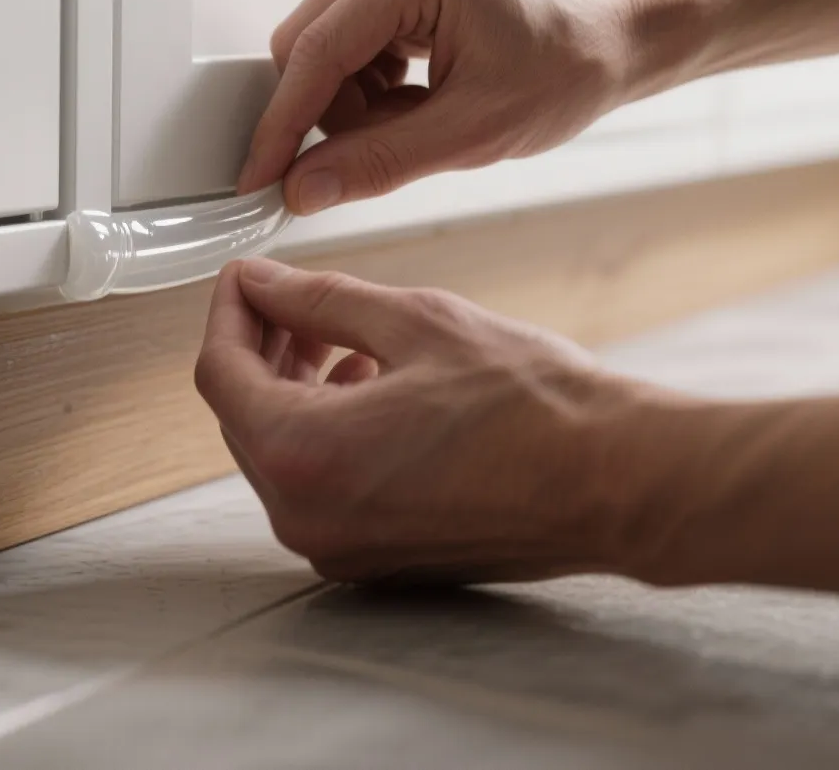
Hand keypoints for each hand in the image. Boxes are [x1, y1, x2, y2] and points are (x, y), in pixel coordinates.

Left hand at [194, 257, 838, 595]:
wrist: (618, 481)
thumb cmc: (534, 407)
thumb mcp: (414, 322)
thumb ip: (319, 299)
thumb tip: (261, 284)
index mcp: (301, 456)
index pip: (220, 372)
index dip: (231, 312)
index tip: (248, 278)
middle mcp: (305, 517)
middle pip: (245, 416)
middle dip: (264, 349)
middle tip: (295, 299)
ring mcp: (339, 548)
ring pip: (282, 451)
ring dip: (296, 389)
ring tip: (341, 337)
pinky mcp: (375, 559)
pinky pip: (321, 486)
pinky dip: (328, 432)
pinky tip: (371, 388)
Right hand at [235, 0, 641, 214]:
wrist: (611, 38)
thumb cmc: (567, 68)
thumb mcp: (473, 133)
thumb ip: (378, 162)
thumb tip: (302, 188)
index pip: (316, 52)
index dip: (282, 124)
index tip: (258, 177)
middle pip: (305, 47)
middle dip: (332, 113)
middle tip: (389, 146)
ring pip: (319, 50)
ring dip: (352, 103)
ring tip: (420, 116)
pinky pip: (341, 43)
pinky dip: (366, 86)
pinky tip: (417, 95)